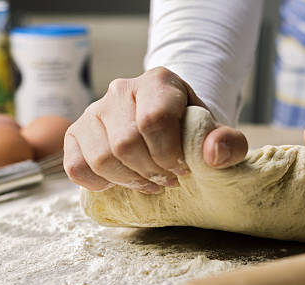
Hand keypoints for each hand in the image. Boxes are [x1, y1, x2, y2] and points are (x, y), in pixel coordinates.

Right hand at [64, 67, 247, 192]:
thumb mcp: (219, 136)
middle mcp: (122, 90)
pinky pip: (76, 166)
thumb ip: (229, 143)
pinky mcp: (77, 132)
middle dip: (151, 171)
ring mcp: (95, 110)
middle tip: (169, 179)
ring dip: (129, 180)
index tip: (183, 169)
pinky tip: (120, 181)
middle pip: (126, 143)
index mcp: (159, 82)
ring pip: (101, 157)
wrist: (172, 127)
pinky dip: (98, 183)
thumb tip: (212, 154)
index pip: (153, 120)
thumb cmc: (194, 132)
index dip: (168, 153)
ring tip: (150, 181)